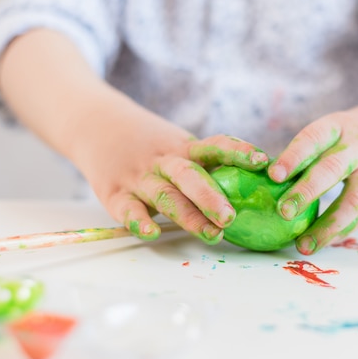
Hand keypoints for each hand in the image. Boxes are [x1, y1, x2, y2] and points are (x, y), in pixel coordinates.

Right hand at [75, 106, 268, 244]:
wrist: (95, 124)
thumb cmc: (148, 142)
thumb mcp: (177, 144)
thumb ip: (204, 162)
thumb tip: (254, 184)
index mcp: (183, 148)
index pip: (214, 146)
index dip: (238, 152)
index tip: (262, 161)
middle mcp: (163, 161)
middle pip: (190, 176)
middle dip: (211, 197)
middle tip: (231, 217)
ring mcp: (139, 177)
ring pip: (165, 196)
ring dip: (189, 216)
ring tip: (212, 234)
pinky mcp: (115, 193)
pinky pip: (127, 209)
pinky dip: (139, 221)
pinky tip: (152, 232)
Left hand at [267, 96, 357, 254]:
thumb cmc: (353, 136)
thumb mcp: (334, 130)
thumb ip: (307, 154)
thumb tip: (264, 185)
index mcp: (340, 127)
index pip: (314, 138)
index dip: (294, 156)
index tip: (273, 175)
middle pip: (333, 168)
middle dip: (307, 191)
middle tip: (283, 211)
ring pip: (353, 201)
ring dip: (326, 226)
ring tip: (302, 245)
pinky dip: (340, 232)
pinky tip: (321, 243)